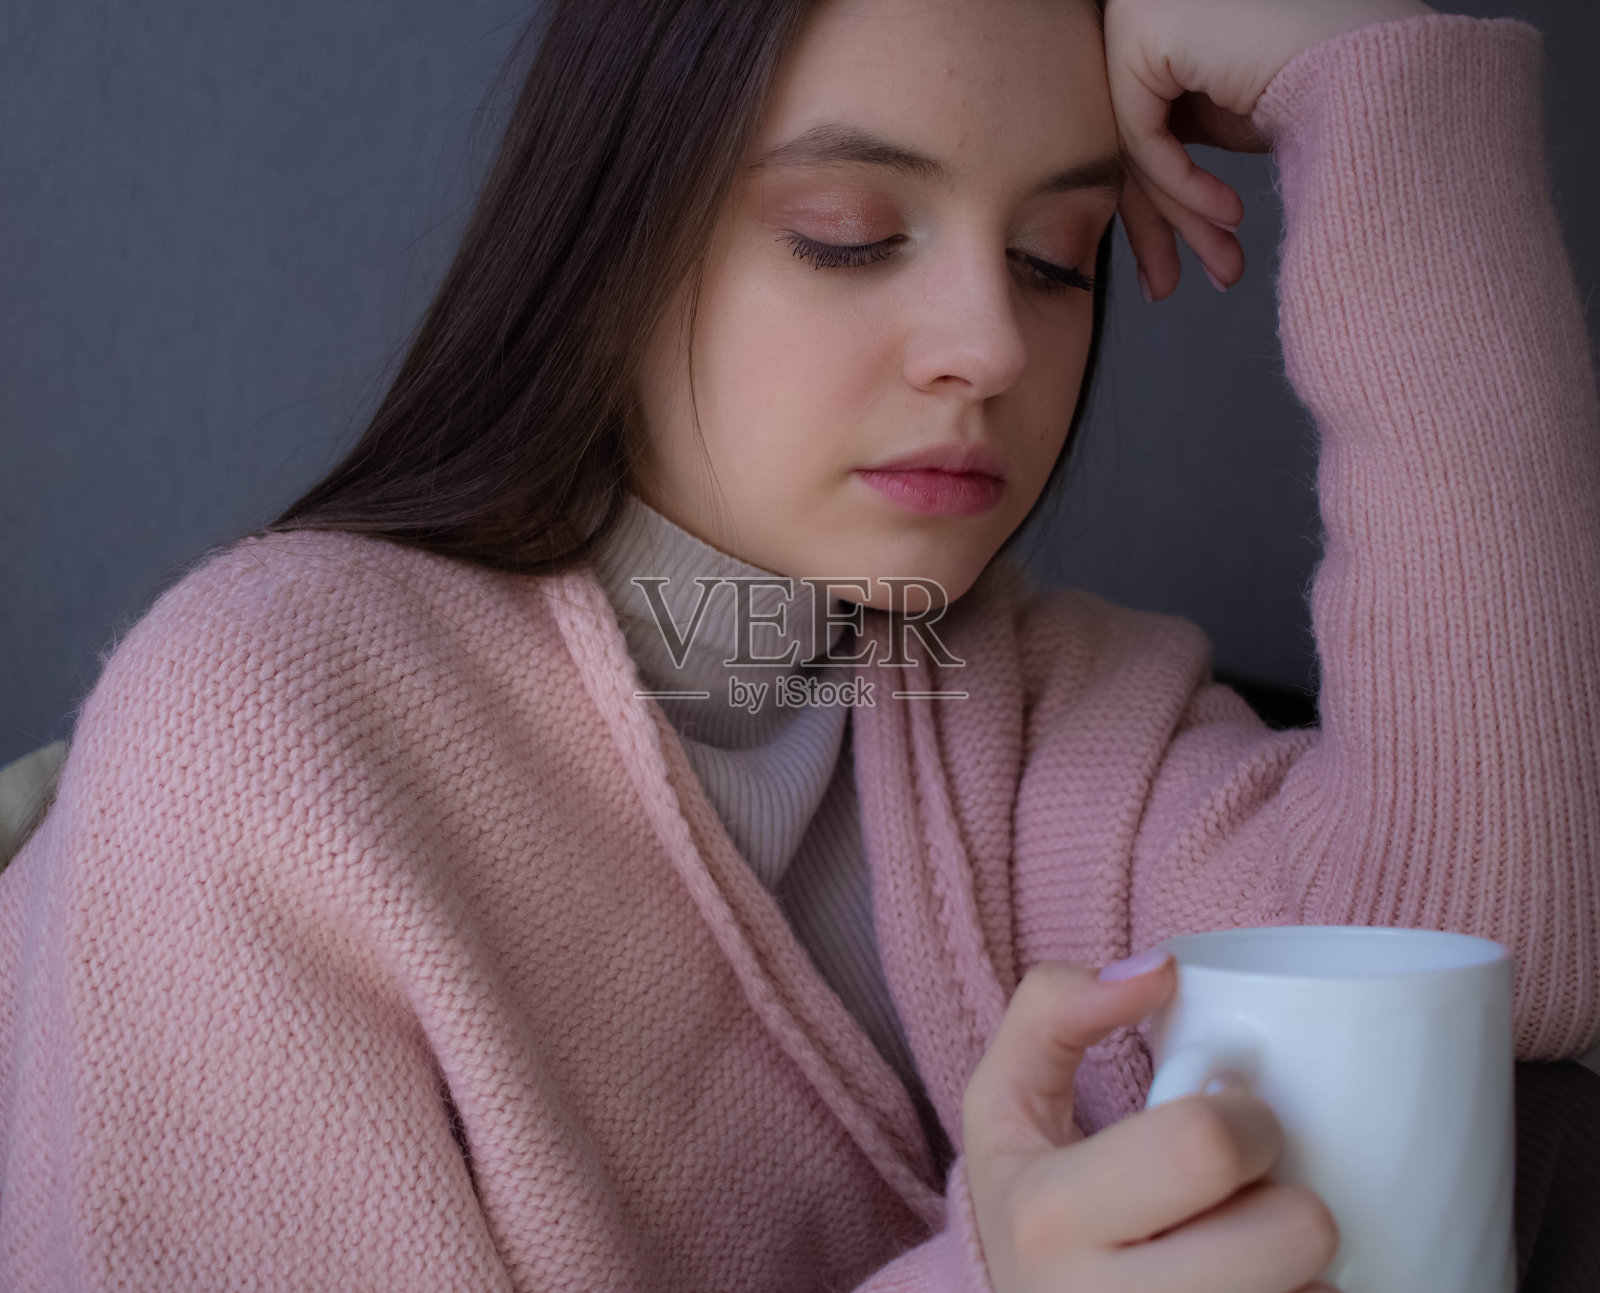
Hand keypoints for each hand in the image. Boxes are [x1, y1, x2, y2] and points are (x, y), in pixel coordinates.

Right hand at [961, 958, 1340, 1291]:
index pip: (1207, 1143)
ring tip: (1249, 1266)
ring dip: (1304, 1278)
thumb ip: (1053, 1008)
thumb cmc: (1030, 1212)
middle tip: (1251, 1198)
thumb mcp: (1003, 1102)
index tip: (1232, 1121)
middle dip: (1291, 1200)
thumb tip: (1160, 970)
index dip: (1247, 1119)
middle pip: (1294, 1233)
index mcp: (1049, 1218)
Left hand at [1103, 0, 1435, 298]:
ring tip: (1224, 263)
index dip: (1162, 203)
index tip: (1173, 272)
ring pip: (1136, 142)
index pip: (1144, 124)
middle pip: (1133, 137)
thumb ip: (1177, 134)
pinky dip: (1180, 182)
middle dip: (1159, 224)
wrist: (1389, 65)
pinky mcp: (1145, 28)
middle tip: (1167, 289)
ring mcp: (1144, 10)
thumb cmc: (1334, 88)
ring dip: (1180, 216)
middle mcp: (1149, 9)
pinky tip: (1230, 214)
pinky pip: (1141, 131)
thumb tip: (1135, 204)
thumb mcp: (1230, 116)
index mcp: (1173, 28)